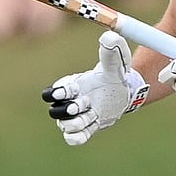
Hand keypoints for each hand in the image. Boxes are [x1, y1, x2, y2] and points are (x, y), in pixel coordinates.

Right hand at [42, 31, 148, 145]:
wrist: (124, 93)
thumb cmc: (114, 75)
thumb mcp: (116, 63)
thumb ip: (112, 51)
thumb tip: (109, 37)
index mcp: (70, 85)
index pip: (51, 93)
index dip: (59, 92)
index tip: (73, 90)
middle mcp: (68, 102)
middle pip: (54, 111)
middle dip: (69, 109)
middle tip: (86, 103)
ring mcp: (75, 117)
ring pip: (65, 126)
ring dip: (79, 121)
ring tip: (93, 113)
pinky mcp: (84, 129)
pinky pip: (73, 138)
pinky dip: (79, 136)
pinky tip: (92, 125)